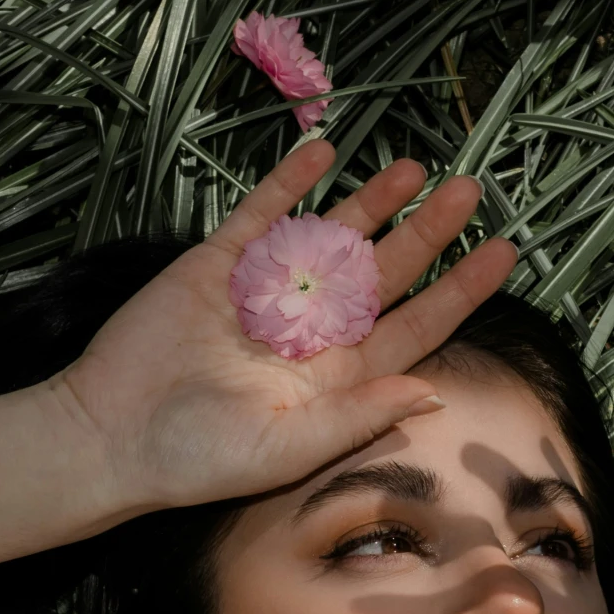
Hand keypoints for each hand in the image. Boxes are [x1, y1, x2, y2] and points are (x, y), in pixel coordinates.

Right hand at [59, 142, 516, 515]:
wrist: (109, 437)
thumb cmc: (198, 459)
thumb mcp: (288, 447)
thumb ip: (357, 417)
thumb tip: (428, 392)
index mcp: (337, 376)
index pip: (414, 325)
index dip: (460, 290)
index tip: (505, 254)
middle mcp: (310, 330)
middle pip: (385, 272)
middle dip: (428, 232)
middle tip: (470, 191)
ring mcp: (265, 293)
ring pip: (331, 237)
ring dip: (371, 203)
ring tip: (413, 170)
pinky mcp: (215, 266)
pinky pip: (262, 216)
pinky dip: (290, 185)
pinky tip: (325, 154)